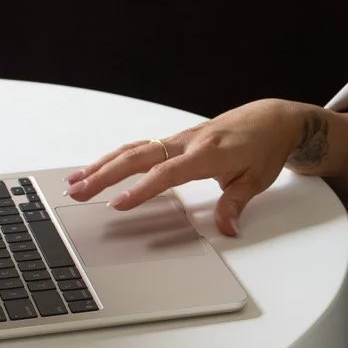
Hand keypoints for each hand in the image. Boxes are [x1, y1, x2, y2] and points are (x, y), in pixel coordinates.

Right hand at [64, 98, 300, 236]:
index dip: (142, 189)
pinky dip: (115, 158)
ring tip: (75, 182)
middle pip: (138, 157)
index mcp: (207, 153)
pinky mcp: (175, 140)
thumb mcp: (257, 180)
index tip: (119, 204)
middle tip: (79, 192)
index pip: (167, 173)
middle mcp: (187, 142)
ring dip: (102, 165)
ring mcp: (178, 139)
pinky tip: (96, 169)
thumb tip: (227, 228)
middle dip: (105, 175)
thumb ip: (236, 203)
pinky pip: (140, 147)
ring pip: (133, 150)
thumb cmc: (264, 147)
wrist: (271, 119)